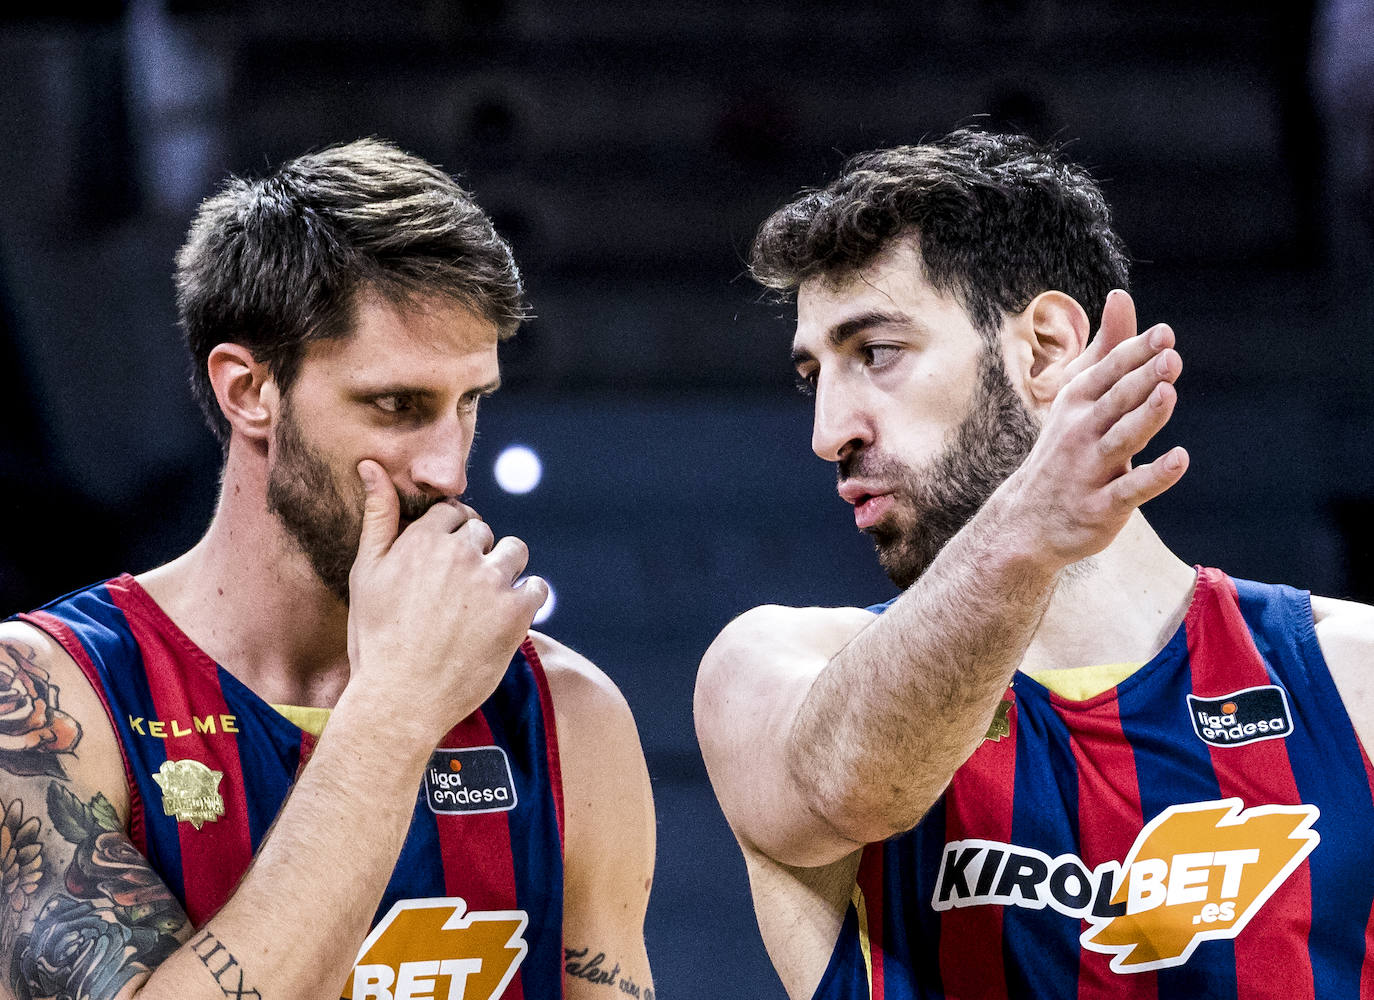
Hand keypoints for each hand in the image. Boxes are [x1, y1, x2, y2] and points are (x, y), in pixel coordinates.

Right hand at [344, 460, 548, 742]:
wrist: (399, 700)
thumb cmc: (375, 638)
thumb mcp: (366, 572)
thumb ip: (378, 516)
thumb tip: (371, 464)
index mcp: (423, 539)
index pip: (454, 513)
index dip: (451, 537)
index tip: (444, 565)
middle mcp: (460, 553)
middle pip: (484, 532)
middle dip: (475, 555)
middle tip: (457, 594)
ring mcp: (491, 582)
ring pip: (515, 552)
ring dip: (504, 570)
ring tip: (483, 603)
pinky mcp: (515, 613)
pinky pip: (537, 588)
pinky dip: (526, 599)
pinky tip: (505, 619)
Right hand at [998, 289, 1187, 565]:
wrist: (1027, 520)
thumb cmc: (1064, 450)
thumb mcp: (1078, 396)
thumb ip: (1107, 349)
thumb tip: (1121, 295)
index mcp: (1077, 402)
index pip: (1109, 372)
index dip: (1135, 353)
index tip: (1165, 335)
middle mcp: (1081, 432)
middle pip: (1116, 401)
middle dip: (1142, 379)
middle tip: (1169, 358)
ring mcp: (1090, 470)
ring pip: (1121, 440)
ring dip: (1144, 418)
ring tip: (1167, 394)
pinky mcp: (1101, 506)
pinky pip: (1130, 489)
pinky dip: (1153, 476)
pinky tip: (1179, 459)